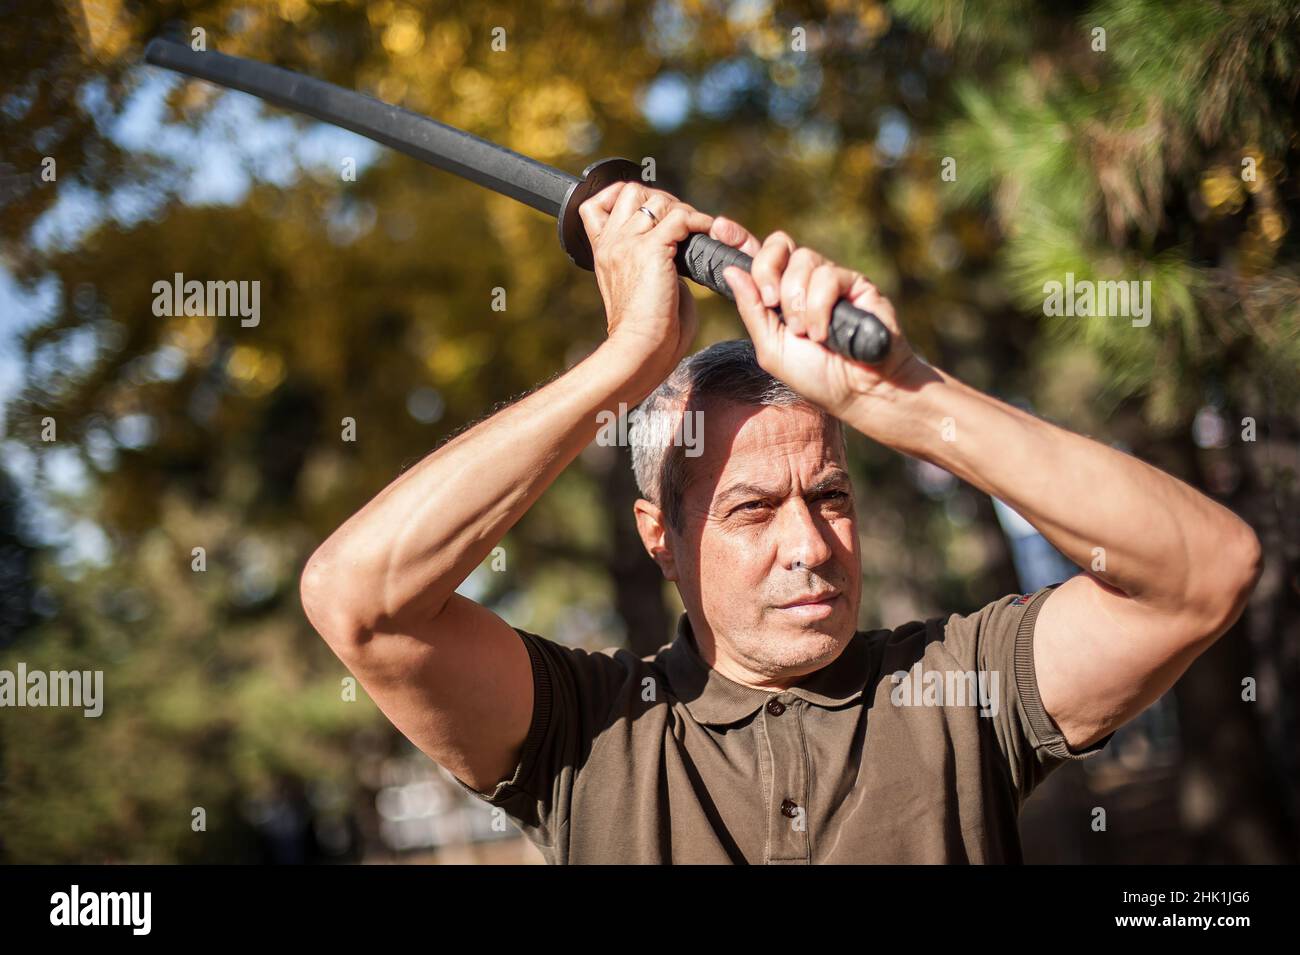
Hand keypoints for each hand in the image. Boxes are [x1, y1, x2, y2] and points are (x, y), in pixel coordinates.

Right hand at [579, 181, 713, 381]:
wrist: (638, 351)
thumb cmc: (646, 332)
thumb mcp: (639, 286)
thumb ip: (651, 260)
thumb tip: (677, 249)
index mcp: (603, 252)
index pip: (598, 203)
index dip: (623, 197)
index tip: (651, 214)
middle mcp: (612, 243)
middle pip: (631, 191)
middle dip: (661, 199)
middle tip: (682, 223)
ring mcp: (628, 244)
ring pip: (658, 201)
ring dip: (683, 211)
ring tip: (698, 231)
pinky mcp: (651, 251)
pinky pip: (681, 218)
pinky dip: (700, 222)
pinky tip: (710, 236)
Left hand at [714, 223, 918, 417]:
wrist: (857, 391)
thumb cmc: (814, 375)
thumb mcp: (771, 347)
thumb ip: (751, 310)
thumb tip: (731, 271)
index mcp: (778, 294)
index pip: (757, 256)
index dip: (738, 238)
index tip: (720, 228)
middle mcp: (803, 281)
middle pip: (778, 245)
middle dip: (768, 270)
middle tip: (772, 303)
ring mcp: (829, 279)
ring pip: (803, 260)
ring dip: (797, 301)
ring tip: (807, 334)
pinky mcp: (855, 283)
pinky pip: (828, 276)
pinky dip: (820, 307)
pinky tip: (824, 333)